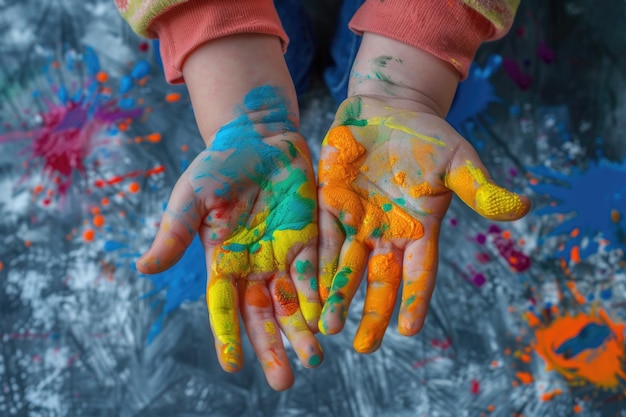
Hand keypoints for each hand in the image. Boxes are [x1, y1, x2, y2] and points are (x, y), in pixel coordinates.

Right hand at [136, 86, 321, 390]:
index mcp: (223, 262)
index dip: (227, 334)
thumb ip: (174, 231)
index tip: (232, 365)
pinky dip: (324, 293)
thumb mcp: (192, 196)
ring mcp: (284, 255)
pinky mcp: (311, 238)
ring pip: (296, 302)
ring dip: (304, 330)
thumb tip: (143, 269)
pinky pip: (319, 270)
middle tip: (285, 381)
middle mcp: (255, 267)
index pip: (224, 307)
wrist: (258, 139)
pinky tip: (331, 318)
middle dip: (274, 346)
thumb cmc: (219, 165)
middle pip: (265, 315)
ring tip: (314, 358)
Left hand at [317, 95, 530, 352]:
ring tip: (325, 328)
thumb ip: (479, 188)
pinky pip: (320, 238)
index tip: (409, 330)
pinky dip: (314, 263)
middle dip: (370, 313)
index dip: (414, 299)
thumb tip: (521, 209)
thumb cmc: (427, 135)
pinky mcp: (328, 204)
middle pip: (378, 281)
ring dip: (336, 296)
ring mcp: (355, 221)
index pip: (418, 272)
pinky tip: (305, 288)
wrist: (387, 108)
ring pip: (345, 267)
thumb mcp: (457, 160)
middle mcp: (385, 233)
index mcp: (419, 228)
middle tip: (361, 347)